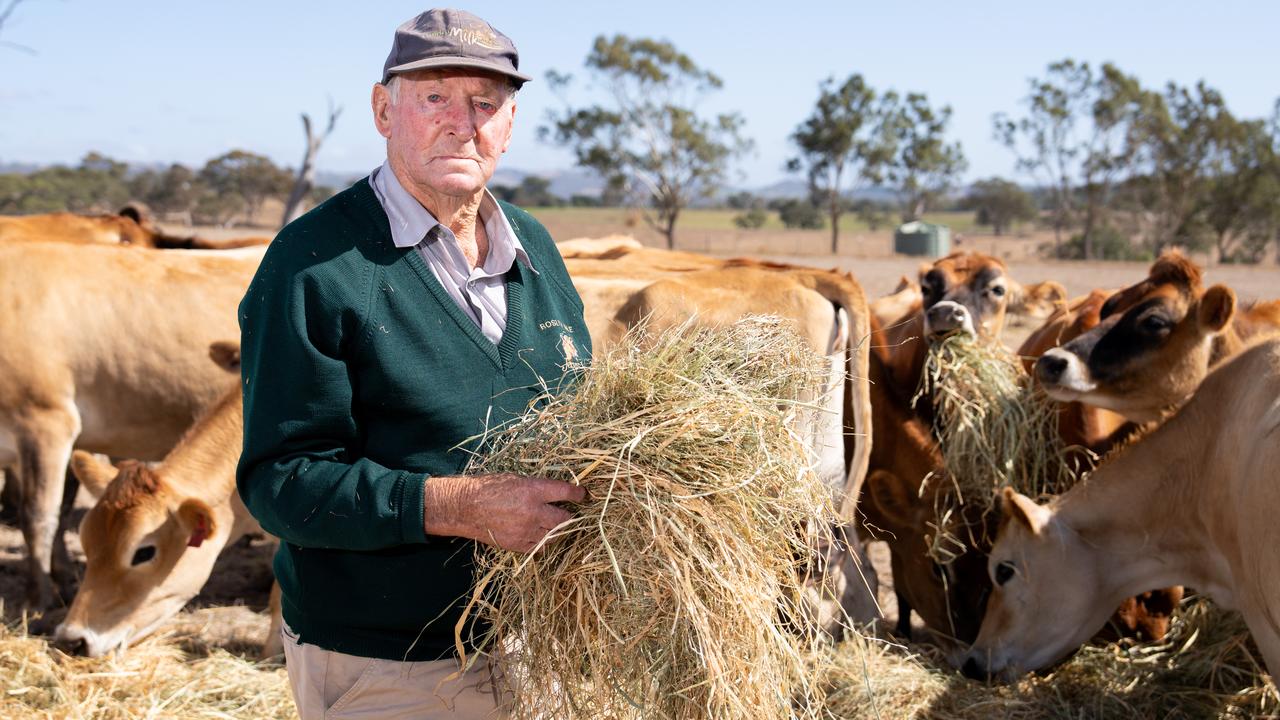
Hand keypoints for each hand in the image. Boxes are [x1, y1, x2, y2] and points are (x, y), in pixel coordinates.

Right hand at [422, 473, 585, 552]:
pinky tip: (538, 533)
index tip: (582, 495)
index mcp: (533, 490)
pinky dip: (543, 541)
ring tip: (552, 523)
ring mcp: (526, 531)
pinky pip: (540, 547)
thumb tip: (556, 493)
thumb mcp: (516, 479)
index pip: (566, 493)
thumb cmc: (488, 488)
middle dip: (569, 516)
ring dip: (557, 529)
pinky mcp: (518, 545)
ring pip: (555, 535)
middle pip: (565, 519)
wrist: (465, 508)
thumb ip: (538, 487)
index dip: (578, 494)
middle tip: (567, 512)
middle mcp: (533, 512)